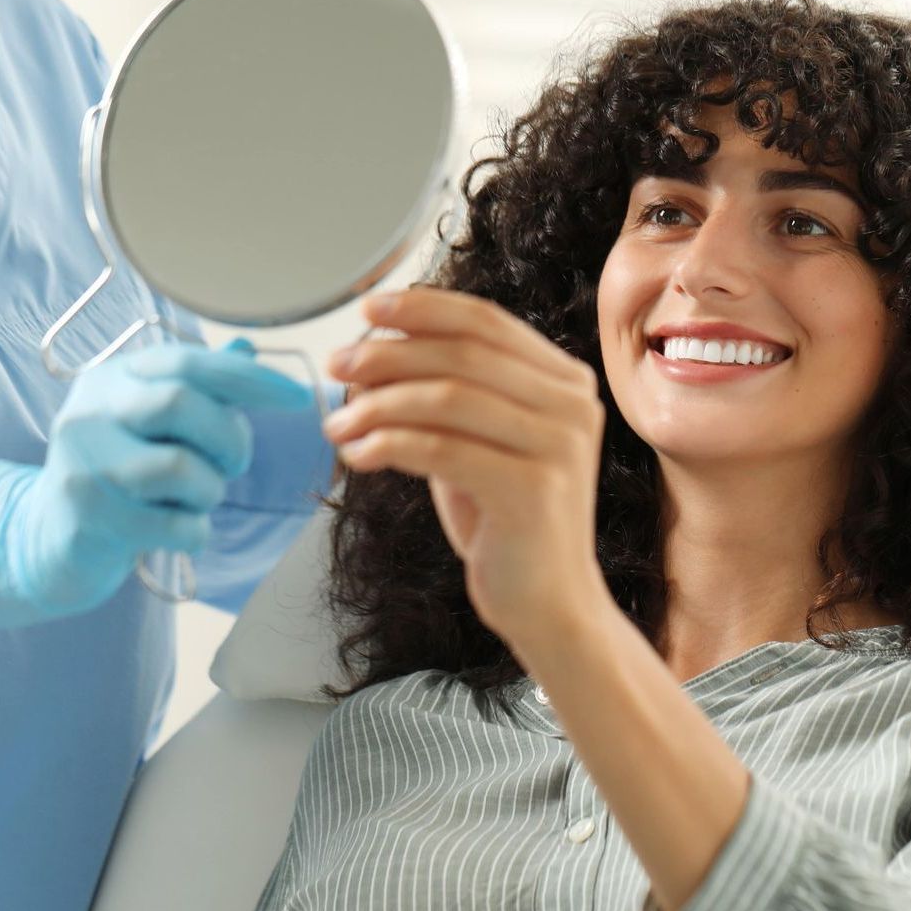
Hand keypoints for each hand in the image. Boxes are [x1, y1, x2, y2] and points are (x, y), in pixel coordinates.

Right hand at [0, 339, 311, 631]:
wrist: (49, 535)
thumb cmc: (120, 470)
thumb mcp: (151, 421)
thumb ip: (200, 389)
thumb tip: (248, 348)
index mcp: (113, 377)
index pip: (189, 362)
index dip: (251, 378)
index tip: (298, 397)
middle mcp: (91, 411)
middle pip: (182, 404)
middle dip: (230, 438)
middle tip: (233, 463)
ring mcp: (84, 463)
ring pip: (182, 469)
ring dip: (211, 490)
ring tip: (193, 497)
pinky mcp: (88, 517)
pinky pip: (177, 525)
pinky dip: (195, 531)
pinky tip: (177, 529)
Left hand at [324, 286, 607, 644]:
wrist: (548, 602)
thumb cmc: (507, 522)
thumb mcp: (478, 442)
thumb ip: (443, 396)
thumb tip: (367, 354)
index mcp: (566, 383)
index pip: (487, 323)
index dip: (423, 309)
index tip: (368, 311)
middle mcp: (573, 406)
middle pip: (463, 354)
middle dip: (390, 354)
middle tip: (338, 365)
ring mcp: (559, 447)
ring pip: (447, 398)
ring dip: (378, 404)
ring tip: (337, 424)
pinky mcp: (533, 490)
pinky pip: (442, 450)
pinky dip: (388, 445)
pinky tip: (357, 455)